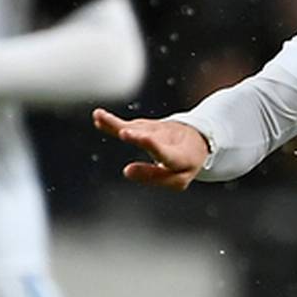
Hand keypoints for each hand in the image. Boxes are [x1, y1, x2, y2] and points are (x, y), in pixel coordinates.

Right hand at [93, 107, 209, 189]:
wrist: (197, 139)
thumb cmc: (184, 165)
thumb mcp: (177, 179)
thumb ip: (154, 177)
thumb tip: (127, 171)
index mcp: (181, 157)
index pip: (168, 154)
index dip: (155, 146)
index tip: (144, 139)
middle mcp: (168, 140)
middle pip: (151, 138)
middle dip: (138, 136)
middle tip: (124, 133)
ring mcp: (156, 130)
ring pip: (136, 128)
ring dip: (117, 124)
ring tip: (100, 118)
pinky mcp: (145, 126)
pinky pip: (128, 125)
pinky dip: (113, 122)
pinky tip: (99, 117)